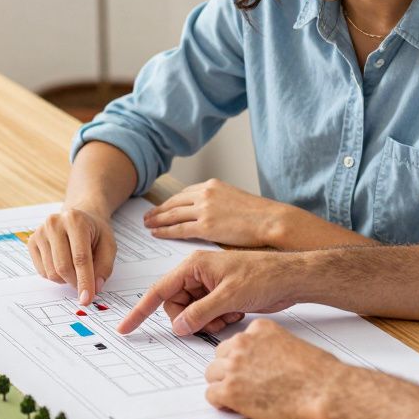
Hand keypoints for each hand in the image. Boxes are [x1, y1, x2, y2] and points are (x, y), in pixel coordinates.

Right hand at [27, 206, 116, 304]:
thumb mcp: (109, 245)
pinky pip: (42, 272)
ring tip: (75, 268)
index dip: (84, 281)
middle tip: (85, 287)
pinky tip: (63, 263)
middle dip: (75, 283)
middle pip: (63, 267)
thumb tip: (95, 288)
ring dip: (66, 280)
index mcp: (75, 220)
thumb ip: (104, 267)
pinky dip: (55, 276)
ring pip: (51, 272)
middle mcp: (54, 223)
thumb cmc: (94, 232)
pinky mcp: (31, 241)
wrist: (79, 218)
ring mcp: (40, 232)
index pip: (80, 258)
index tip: (86, 299)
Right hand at [118, 249, 305, 335]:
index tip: (126, 327)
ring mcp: (209, 286)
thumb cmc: (263, 276)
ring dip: (206, 322)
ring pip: (191, 313)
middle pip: (175, 306)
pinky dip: (217, 321)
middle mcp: (198, 274)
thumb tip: (180, 326)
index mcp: (193, 266)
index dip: (141, 310)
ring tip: (228, 317)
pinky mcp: (220, 296)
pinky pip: (205, 315)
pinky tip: (234, 316)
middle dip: (189, 320)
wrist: (290, 279)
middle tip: (211, 322)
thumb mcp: (229, 297)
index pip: (159, 290)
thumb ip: (200, 313)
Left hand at [143, 179, 291, 247]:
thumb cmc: (259, 215)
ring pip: (172, 215)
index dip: (171, 202)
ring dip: (157, 220)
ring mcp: (204, 209)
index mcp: (212, 185)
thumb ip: (219, 203)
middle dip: (159, 210)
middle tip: (148, 216)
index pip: (184, 193)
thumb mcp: (235, 199)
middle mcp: (205, 194)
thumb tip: (211, 214)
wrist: (271, 220)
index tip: (162, 207)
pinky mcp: (206, 226)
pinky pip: (178, 229)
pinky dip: (165, 231)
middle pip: (174, 202)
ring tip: (148, 225)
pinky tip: (157, 234)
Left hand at [205, 318, 340, 418]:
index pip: (236, 340)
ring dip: (223, 385)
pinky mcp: (231, 390)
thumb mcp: (295, 345)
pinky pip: (211, 395)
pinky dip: (221, 403)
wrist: (326, 391)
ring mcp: (235, 366)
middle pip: (220, 356)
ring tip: (240, 397)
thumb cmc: (320, 373)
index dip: (242, 358)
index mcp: (260, 329)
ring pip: (212, 374)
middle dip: (229, 370)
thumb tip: (267, 361)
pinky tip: (235, 406)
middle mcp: (243, 343)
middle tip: (243, 384)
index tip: (249, 368)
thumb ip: (273, 348)